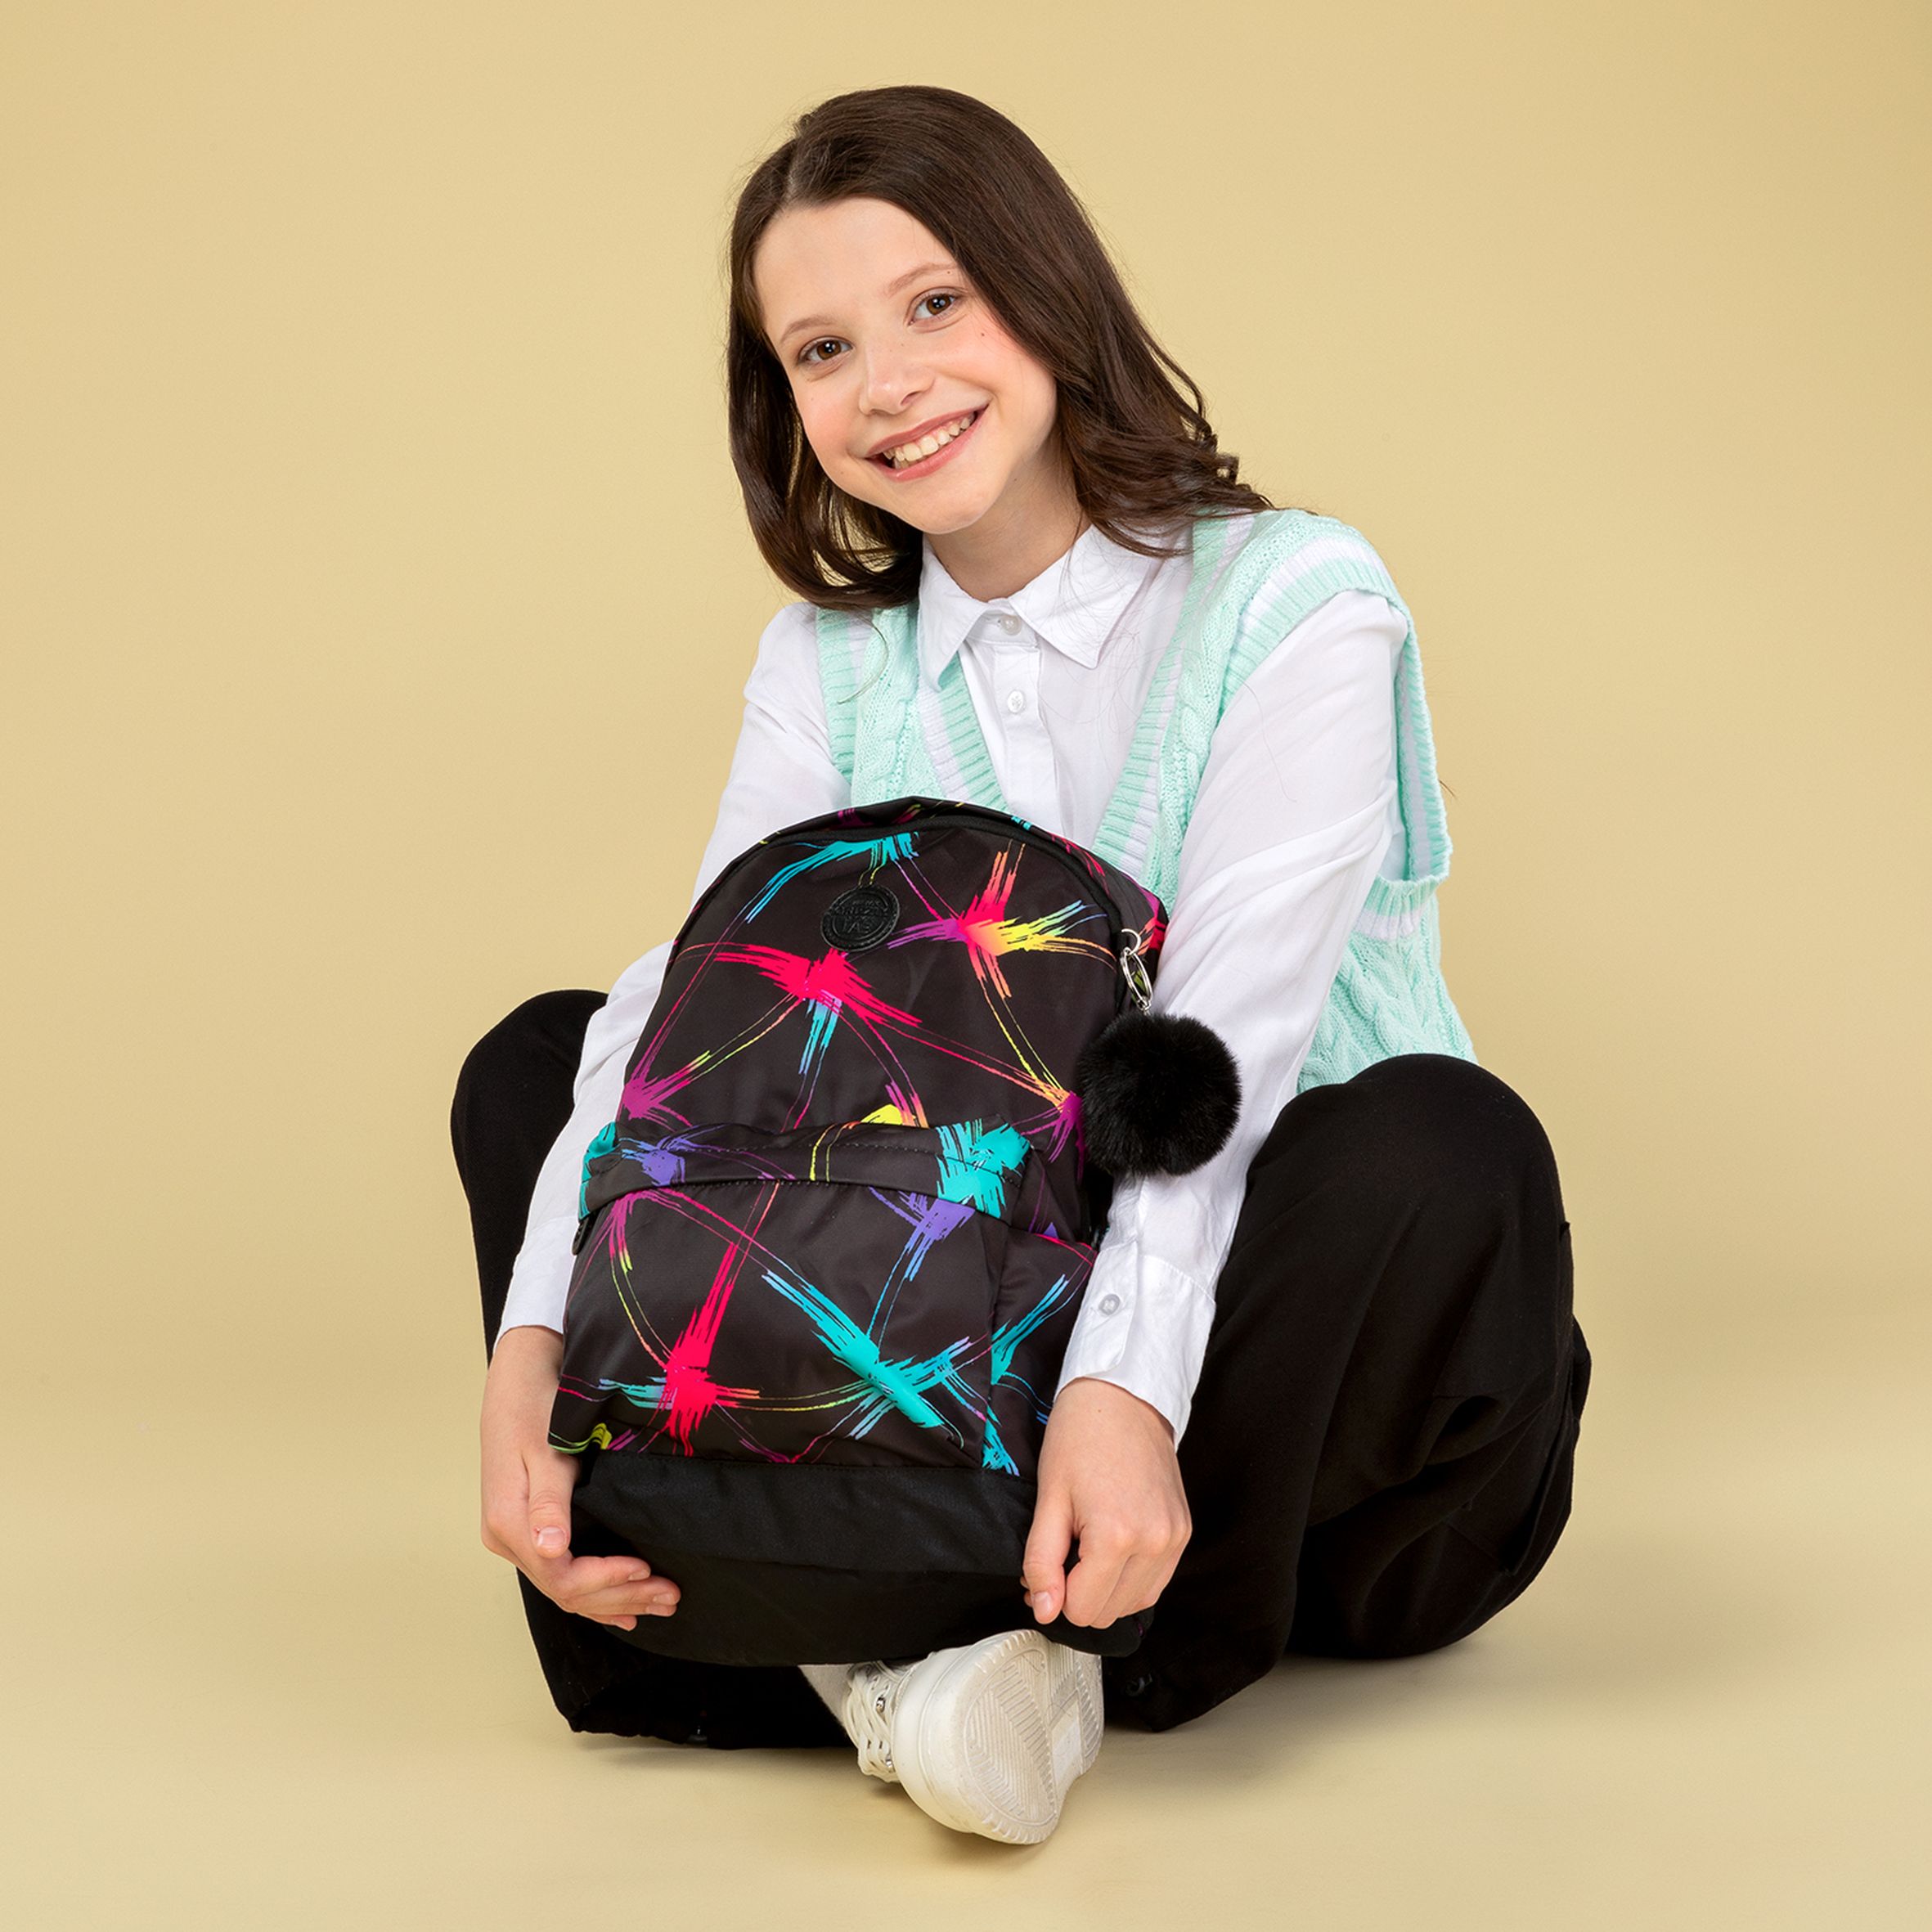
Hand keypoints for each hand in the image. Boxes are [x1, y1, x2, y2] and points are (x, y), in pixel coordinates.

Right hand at [479, 1324, 679, 1630]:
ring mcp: (518, 1537)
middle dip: (620, 1597)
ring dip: (614, 1600)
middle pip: (566, 1590)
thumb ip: (549, 1501)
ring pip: (566, 1587)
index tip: (646, 1568)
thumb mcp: (546, 1451)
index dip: (606, 1581)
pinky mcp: (530, 1530)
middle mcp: (509, 1539)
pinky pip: (562, 1573)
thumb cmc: (537, 1407)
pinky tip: (622, 1608)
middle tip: (670, 1597)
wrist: (519, 1377)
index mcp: (509, 1524)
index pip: (561, 1575)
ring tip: (660, 1604)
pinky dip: (595, 1592)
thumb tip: (551, 1549)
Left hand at [1021, 1376, 1190, 1628]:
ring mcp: (1175, 1538)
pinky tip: (1112, 1547)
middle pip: (1109, 1613)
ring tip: (1089, 1545)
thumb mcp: (1049, 1497)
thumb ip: (1042, 1560)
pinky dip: (1130, 1578)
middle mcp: (1155, 1543)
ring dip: (1106, 1589)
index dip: (1055, 1594)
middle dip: (1079, 1592)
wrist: (1123, 1396)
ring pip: (1135, 1603)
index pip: (1082, 1610)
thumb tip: (1043, 1608)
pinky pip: (1155, 1582)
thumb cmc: (1082, 1436)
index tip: (1047, 1566)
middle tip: (1064, 1551)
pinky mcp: (1183, 1532)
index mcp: (1118, 1536)